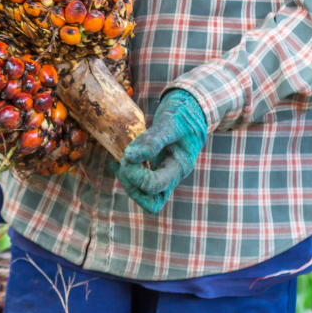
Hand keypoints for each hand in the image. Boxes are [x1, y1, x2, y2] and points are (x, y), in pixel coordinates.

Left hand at [112, 89, 207, 213]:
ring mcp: (165, 176)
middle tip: (124, 161)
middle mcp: (173, 176)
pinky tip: (120, 160)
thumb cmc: (183, 116)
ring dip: (128, 183)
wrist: (192, 112)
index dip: (135, 175)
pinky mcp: (157, 171)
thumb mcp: (171, 124)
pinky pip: (141, 186)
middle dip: (131, 183)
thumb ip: (152, 140)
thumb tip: (130, 157)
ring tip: (121, 162)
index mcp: (179, 167)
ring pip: (145, 197)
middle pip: (150, 200)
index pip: (154, 186)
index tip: (129, 155)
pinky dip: (128, 176)